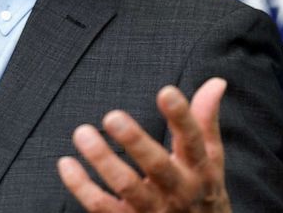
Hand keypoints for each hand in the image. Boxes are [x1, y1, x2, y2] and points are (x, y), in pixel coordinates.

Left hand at [57, 78, 229, 211]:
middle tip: (113, 116)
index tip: (166, 91)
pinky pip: (102, 206)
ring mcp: (153, 210)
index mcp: (199, 171)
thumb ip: (205, 122)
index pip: (192, 141)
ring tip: (82, 133)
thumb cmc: (202, 194)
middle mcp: (178, 191)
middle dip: (135, 142)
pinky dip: (82, 186)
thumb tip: (216, 82)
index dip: (181, 117)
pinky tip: (66, 163)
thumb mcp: (210, 161)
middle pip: (158, 166)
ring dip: (103, 160)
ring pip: (127, 186)